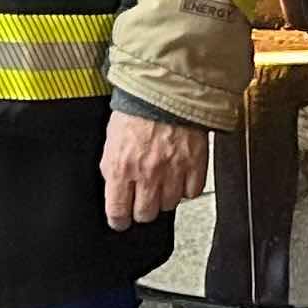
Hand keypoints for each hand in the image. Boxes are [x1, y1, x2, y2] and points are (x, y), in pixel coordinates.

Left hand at [102, 111, 210, 226]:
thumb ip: (112, 167)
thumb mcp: (111, 139)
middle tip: (142, 200)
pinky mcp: (195, 164)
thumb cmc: (138, 107)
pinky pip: (192, 192)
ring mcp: (173, 171)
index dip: (118, 220)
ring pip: (169, 205)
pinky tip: (180, 177)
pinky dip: (187, 188)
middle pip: (146, 214)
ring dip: (165, 197)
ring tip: (163, 183)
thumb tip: (114, 186)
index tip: (120, 220)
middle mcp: (147, 174)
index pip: (118, 212)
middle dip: (142, 209)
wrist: (167, 87)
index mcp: (121, 168)